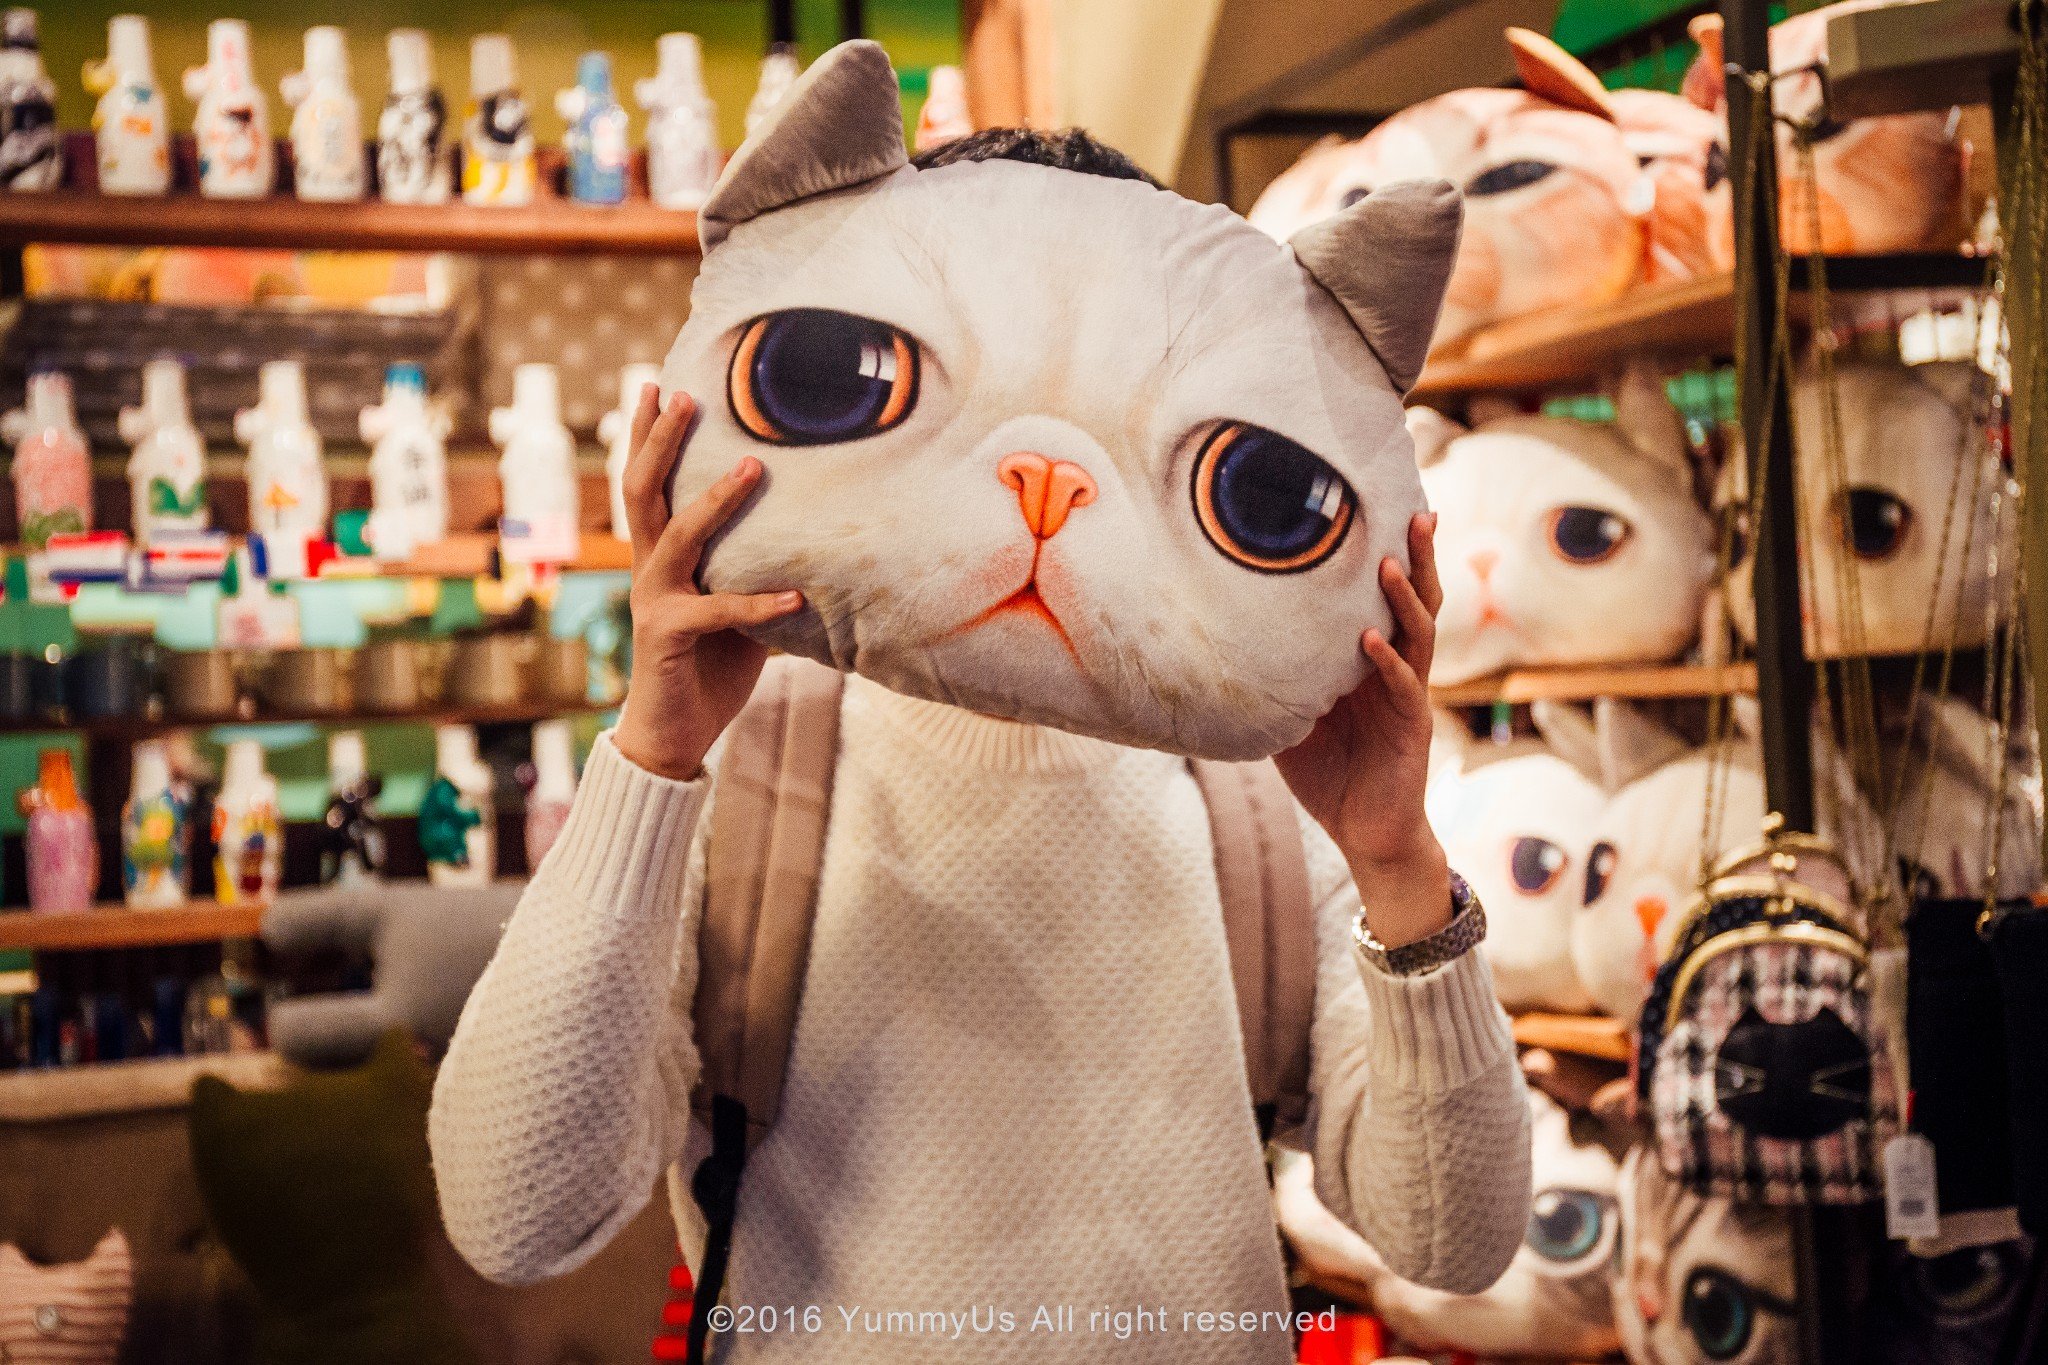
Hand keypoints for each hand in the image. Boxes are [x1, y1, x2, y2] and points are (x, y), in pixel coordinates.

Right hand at [613, 384, 802, 780]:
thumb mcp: (739, 611)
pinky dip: (759, 605)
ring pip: (679, 536)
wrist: (674, 734)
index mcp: (661, 557)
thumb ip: (760, 573)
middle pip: (645, 490)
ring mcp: (654, 601)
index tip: (659, 384)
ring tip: (754, 467)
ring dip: (716, 500)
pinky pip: (718, 612)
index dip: (650, 435)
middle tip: (687, 394)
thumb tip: (821, 546)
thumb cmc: (711, 668)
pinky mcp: (670, 636)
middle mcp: (649, 570)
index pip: (649, 483)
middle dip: (662, 440)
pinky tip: (798, 600)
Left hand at [1275, 512, 1450, 947]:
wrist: (1366, 832)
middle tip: (1416, 509)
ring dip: (1402, 597)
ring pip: (1417, 633)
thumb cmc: (1329, 772)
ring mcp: (1407, 694)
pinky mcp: (1411, 726)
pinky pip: (1401, 687)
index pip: (1386, 595)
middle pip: (1415, 600)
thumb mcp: (1289, 717)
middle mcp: (1397, 666)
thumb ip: (1269, 679)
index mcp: (1372, 658)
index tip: (1382, 505)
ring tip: (1387, 562)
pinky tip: (1369, 640)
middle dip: (1417, 556)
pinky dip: (1385, 662)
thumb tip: (1210, 645)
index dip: (1390, 553)